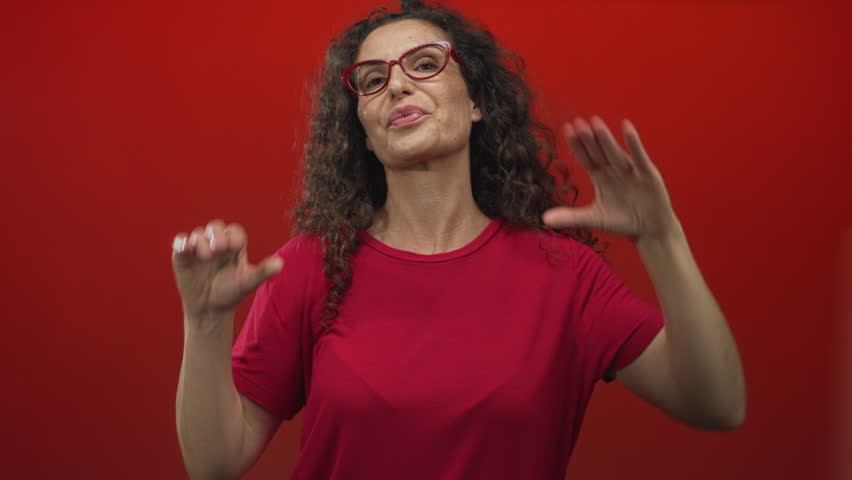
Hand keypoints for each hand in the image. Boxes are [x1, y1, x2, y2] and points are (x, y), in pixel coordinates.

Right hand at [171, 220, 282, 321]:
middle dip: (217, 235)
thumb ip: (262, 272)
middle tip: (219, 249)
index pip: (234, 232)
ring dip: (201, 241)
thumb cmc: (231, 293)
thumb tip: (281, 264)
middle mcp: (216, 244)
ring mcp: (199, 248)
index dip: (234, 236)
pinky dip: (182, 243)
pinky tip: (187, 249)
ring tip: (206, 257)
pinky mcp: (183, 255)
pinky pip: (180, 242)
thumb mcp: (247, 283)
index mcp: (234, 247)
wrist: (210, 309)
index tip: (235, 247)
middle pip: (216, 227)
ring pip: (199, 233)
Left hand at [542, 116, 679, 242]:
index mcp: (600, 177)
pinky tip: (626, 127)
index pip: (586, 158)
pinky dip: (633, 143)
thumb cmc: (622, 221)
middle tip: (578, 122)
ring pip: (615, 152)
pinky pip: (639, 157)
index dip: (577, 145)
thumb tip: (544, 220)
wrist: (650, 230)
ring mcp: (631, 170)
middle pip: (598, 152)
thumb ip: (571, 217)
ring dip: (605, 138)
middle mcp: (613, 170)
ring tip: (595, 122)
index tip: (567, 129)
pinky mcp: (647, 174)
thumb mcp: (595, 219)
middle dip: (588, 138)